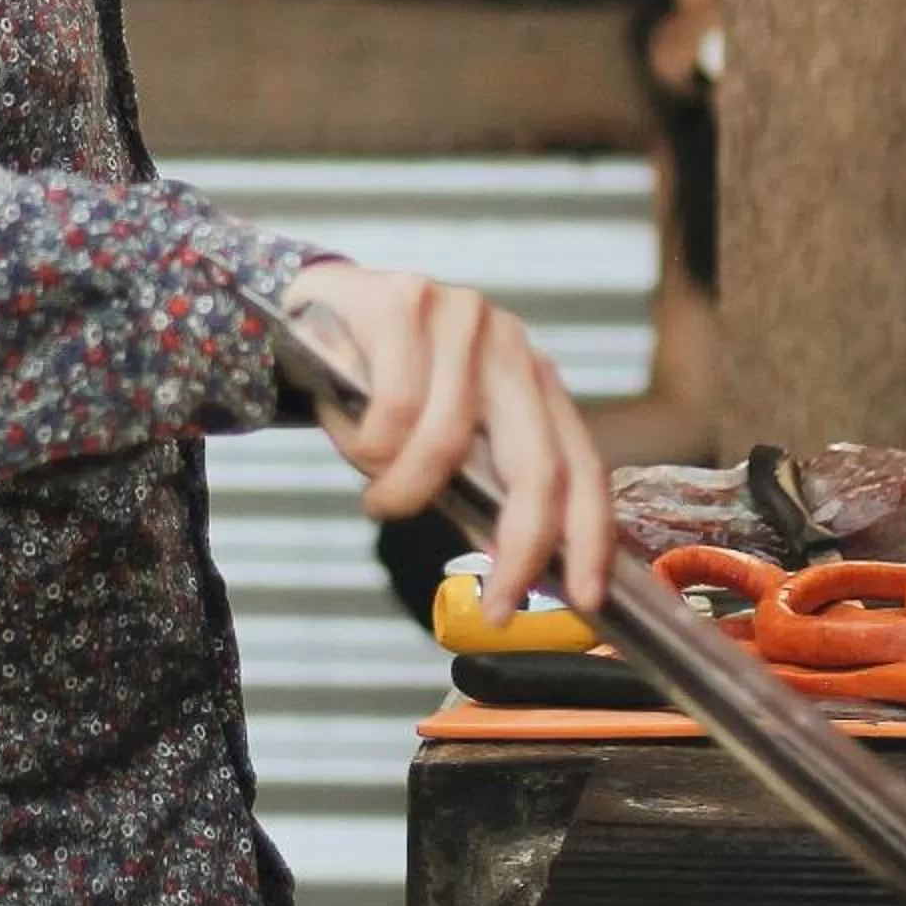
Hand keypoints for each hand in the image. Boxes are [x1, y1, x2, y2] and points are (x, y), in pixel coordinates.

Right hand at [281, 262, 613, 620]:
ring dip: (401, 491)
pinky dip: (364, 443)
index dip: (591, 535)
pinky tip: (350, 431)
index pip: (583, 463)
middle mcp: (511, 345)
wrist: (315, 307)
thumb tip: (512, 561)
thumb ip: (480, 477)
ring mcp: (464, 319)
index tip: (587, 597)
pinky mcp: (408, 302)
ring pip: (445, 443)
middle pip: (539, 463)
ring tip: (377, 493)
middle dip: (520, 545)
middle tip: (498, 604)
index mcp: (531, 380)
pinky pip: (392, 412)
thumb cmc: (380, 384)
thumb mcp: (441, 431)